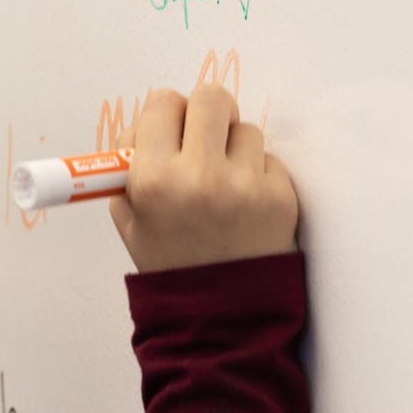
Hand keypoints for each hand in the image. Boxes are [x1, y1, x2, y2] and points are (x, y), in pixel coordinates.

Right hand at [108, 86, 299, 273]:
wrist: (220, 315)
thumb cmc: (172, 263)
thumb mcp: (131, 220)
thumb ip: (132, 166)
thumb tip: (148, 124)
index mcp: (154, 179)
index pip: (163, 102)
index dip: (166, 115)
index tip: (170, 132)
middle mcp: (200, 176)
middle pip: (211, 97)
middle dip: (206, 113)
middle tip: (205, 137)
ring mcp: (245, 186)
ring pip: (245, 129)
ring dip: (235, 148)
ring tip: (226, 184)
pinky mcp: (280, 196)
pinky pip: (270, 159)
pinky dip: (258, 175)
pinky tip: (247, 204)